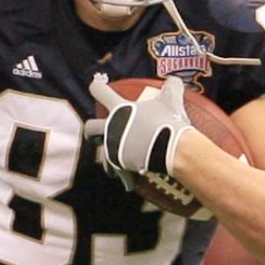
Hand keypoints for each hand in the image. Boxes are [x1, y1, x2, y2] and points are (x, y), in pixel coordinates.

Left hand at [84, 74, 193, 190]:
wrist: (173, 148)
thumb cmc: (170, 122)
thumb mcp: (172, 99)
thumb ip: (172, 86)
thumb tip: (174, 79)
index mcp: (120, 109)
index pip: (100, 92)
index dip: (97, 87)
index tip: (96, 86)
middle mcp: (111, 127)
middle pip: (90, 127)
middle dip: (92, 130)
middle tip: (98, 131)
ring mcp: (113, 147)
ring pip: (100, 154)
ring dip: (106, 157)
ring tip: (114, 161)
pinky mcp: (119, 164)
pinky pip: (118, 173)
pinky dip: (124, 178)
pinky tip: (129, 184)